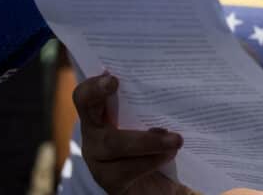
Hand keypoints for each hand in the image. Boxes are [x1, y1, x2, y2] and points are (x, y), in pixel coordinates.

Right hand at [73, 74, 191, 194]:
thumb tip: (173, 84)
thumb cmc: (161, 145)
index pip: (86, 97)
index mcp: (104, 116)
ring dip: (147, 140)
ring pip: (112, 143)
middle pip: (89, 112)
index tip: (111, 78)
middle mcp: (95, 135)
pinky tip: (170, 155)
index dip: (93, 86)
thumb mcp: (157, 120)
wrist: (165, 183)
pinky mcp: (111, 182)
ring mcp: (99, 160)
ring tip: (175, 139)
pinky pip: (125, 170)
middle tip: (117, 84)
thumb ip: (155, 105)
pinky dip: (151, 160)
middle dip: (102, 97)